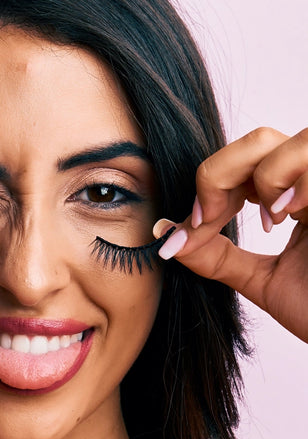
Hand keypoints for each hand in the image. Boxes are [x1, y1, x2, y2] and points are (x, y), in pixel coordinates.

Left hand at [154, 127, 307, 342]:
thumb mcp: (260, 279)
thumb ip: (215, 257)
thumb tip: (164, 234)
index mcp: (296, 199)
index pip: (244, 164)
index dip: (208, 186)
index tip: (193, 226)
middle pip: (260, 140)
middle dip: (219, 175)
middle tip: (210, 218)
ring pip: (294, 139)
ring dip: (264, 178)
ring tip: (270, 219)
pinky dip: (297, 183)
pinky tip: (288, 216)